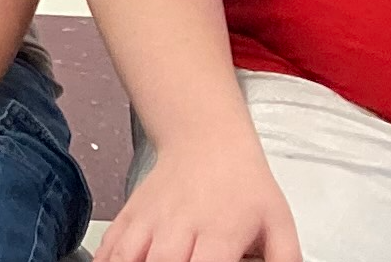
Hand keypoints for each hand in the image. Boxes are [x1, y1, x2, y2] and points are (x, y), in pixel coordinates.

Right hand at [101, 135, 301, 261]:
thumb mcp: (278, 222)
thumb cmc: (244, 186)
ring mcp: (150, 219)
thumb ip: (285, 259)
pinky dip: (106, 260)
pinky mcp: (130, 215)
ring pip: (128, 255)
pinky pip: (110, 245)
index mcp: (220, 231)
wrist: (206, 140)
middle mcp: (181, 225)